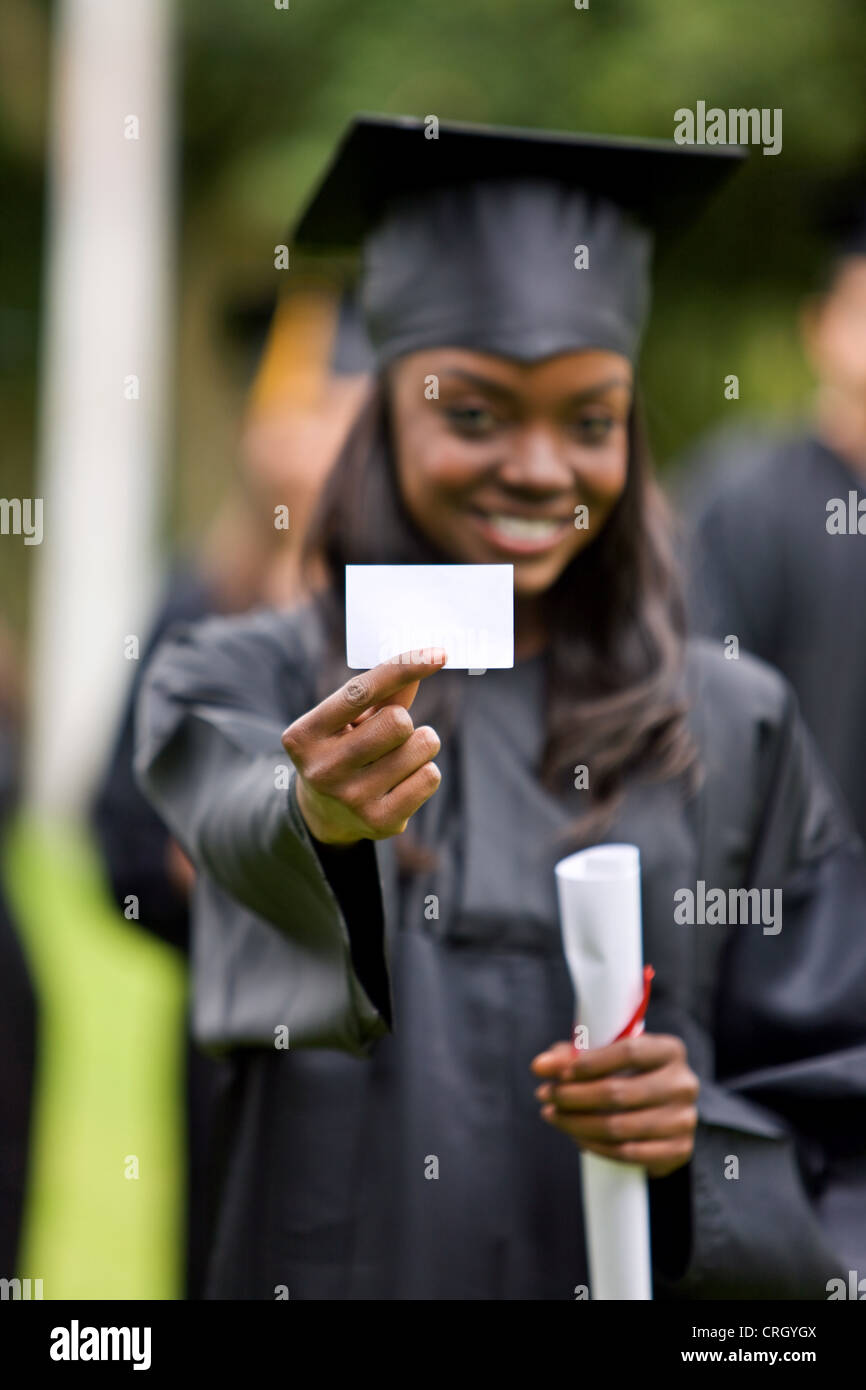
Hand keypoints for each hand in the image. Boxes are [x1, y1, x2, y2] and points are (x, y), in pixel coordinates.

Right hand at [281, 648, 446, 845]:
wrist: (325, 813)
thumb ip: (385, 691)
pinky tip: (403, 780)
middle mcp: (322, 769)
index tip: (439, 654)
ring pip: (420, 748)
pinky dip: (426, 771)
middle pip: (399, 722)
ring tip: (397, 757)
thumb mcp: (349, 718)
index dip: (403, 668)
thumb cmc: (343, 748)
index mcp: (304, 735)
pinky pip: (430, 777)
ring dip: (419, 745)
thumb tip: (426, 659)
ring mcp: (350, 799)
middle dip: (405, 721)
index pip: (360, 691)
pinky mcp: (379, 822)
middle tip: (391, 735)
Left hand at [530, 1033, 698, 1177]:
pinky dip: (596, 1147)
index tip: (558, 1073)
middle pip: (619, 1092)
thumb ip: (572, 1056)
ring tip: (552, 1116)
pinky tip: (576, 1138)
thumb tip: (539, 1066)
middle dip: (573, 1096)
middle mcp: (684, 1084)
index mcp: (671, 1050)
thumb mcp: (606, 1057)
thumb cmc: (627, 1074)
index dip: (590, 1063)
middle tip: (544, 1095)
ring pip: (619, 1127)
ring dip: (576, 1124)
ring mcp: (685, 1120)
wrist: (662, 1112)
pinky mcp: (680, 1151)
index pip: (629, 1052)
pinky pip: (628, 1154)